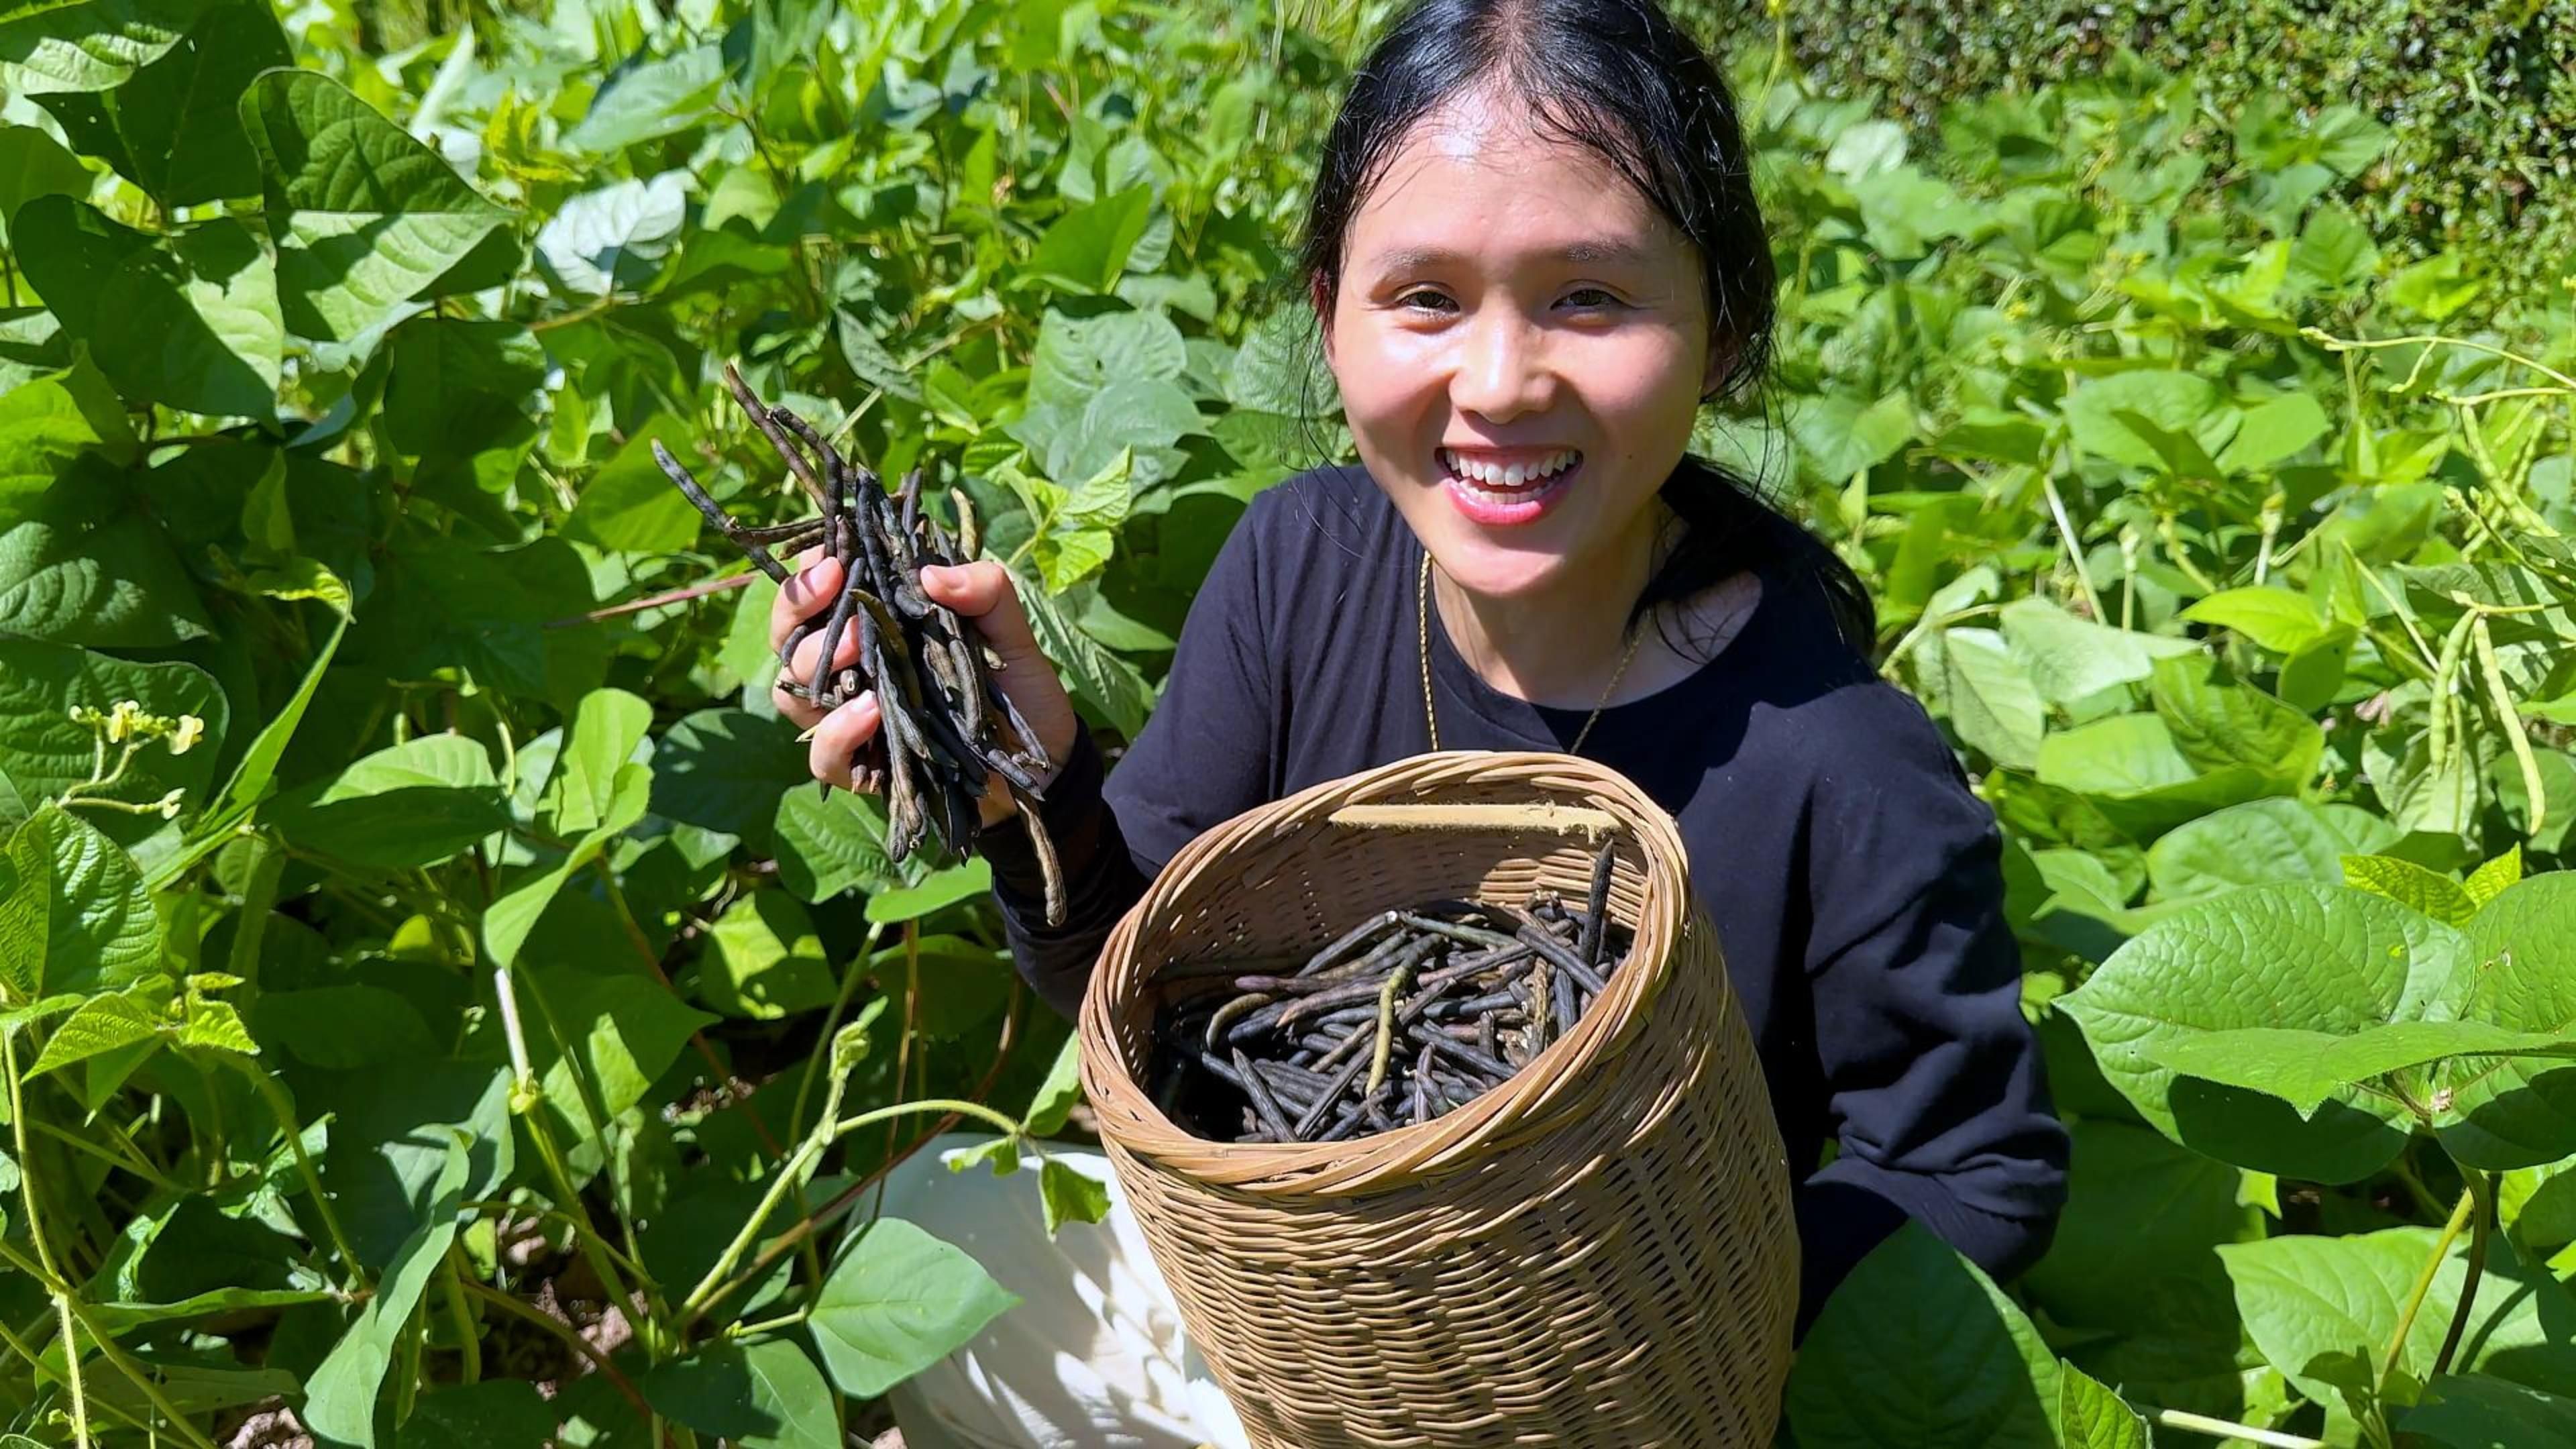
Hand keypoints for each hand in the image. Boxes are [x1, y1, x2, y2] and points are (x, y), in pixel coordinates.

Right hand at [769, 547, 1083, 829]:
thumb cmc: (1016, 686)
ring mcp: (850, 719)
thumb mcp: (1009, 630)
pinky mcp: (863, 769)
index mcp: (876, 626)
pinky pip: (824, 755)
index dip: (809, 573)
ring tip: (858, 647)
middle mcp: (853, 670)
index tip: (832, 560)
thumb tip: (930, 574)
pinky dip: (838, 731)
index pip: (817, 594)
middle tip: (837, 589)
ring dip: (814, 663)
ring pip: (792, 691)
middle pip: (788, 638)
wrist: (1041, 759)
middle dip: (799, 609)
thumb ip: (984, 590)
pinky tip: (871, 710)